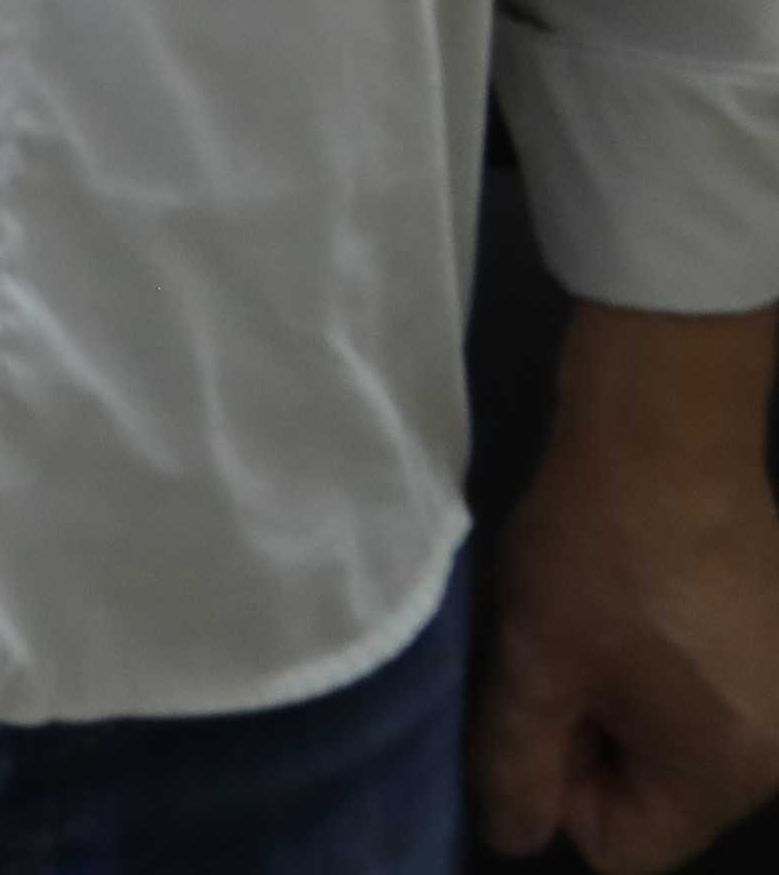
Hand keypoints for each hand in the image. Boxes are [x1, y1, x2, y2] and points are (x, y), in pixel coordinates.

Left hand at [476, 308, 778, 867]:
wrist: (669, 433)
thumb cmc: (597, 552)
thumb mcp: (533, 662)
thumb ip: (518, 762)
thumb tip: (514, 838)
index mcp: (725, 772)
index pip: (628, 848)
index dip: (561, 793)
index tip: (537, 713)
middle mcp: (777, 754)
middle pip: (660, 800)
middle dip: (592, 745)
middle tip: (556, 660)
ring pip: (678, 745)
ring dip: (622, 702)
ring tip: (591, 626)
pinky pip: (708, 696)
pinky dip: (662, 668)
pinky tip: (632, 604)